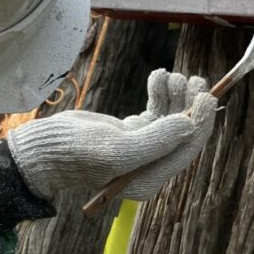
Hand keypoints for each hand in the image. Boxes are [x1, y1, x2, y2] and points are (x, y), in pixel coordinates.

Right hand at [7, 69, 216, 200]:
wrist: (45, 148)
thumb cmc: (77, 152)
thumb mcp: (118, 148)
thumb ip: (156, 140)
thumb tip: (190, 124)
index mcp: (149, 178)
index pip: (186, 149)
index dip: (200, 123)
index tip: (207, 97)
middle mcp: (149, 165)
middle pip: (182, 132)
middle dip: (190, 104)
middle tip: (192, 79)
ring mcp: (141, 147)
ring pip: (171, 117)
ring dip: (175, 94)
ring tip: (171, 75)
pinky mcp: (131, 131)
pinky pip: (155, 110)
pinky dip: (159, 92)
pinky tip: (157, 76)